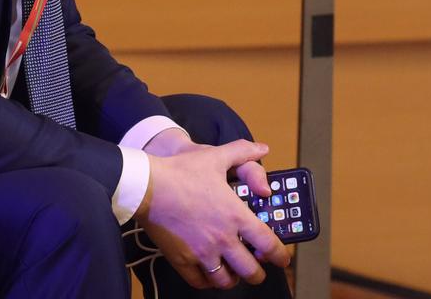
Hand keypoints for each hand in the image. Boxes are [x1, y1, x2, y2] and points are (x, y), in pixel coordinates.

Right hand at [135, 140, 289, 289]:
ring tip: (233, 272)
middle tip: (258, 269)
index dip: (280, 256)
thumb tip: (263, 149)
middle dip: (258, 273)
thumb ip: (242, 152)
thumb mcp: (215, 156)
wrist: (146, 184)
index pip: (268, 245)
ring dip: (234, 278)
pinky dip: (208, 282)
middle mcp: (223, 239)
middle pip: (251, 271)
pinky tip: (209, 274)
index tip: (283, 259)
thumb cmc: (181, 171)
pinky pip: (200, 282)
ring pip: (226, 281)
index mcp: (236, 216)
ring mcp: (202, 252)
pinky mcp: (182, 259)